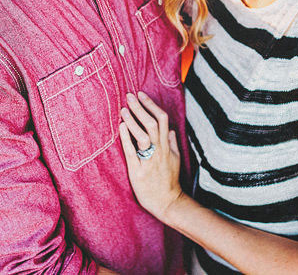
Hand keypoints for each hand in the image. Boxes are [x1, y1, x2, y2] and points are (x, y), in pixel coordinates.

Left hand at [118, 91, 184, 222]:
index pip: (162, 119)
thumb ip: (172, 143)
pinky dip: (126, 137)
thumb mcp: (176, 159)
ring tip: (123, 109)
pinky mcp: (138, 171)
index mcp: (167, 146)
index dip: (151, 105)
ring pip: (143, 135)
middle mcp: (160, 150)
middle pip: (153, 123)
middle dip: (141, 107)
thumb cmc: (169, 181)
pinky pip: (132, 151)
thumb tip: (171, 129)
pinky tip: (121, 126)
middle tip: (129, 96)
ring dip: (133, 120)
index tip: (141, 95)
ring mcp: (149, 160)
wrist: (168, 202)